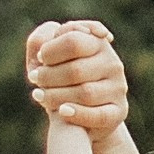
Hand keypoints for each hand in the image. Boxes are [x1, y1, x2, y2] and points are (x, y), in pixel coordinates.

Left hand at [26, 18, 128, 139]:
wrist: (80, 116)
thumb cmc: (60, 79)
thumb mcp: (49, 58)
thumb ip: (42, 40)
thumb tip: (47, 38)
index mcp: (98, 43)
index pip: (73, 41)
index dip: (51, 51)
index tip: (40, 58)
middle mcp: (112, 63)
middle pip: (76, 70)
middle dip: (49, 75)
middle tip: (34, 78)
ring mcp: (118, 88)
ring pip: (85, 93)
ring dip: (56, 96)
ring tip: (38, 95)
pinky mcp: (118, 112)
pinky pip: (99, 115)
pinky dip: (78, 113)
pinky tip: (61, 111)